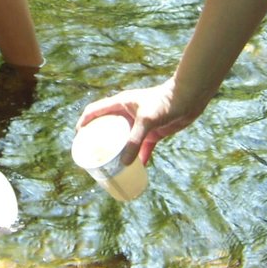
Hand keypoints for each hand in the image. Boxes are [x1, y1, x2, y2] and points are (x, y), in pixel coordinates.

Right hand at [78, 77, 202, 167]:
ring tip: (111, 166)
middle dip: (98, 142)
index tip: (77, 140)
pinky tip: (137, 170)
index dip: (83, 124)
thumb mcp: (147, 121)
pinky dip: (139, 158)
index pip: (94, 112)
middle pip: (106, 128)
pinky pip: (142, 148)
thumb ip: (134, 141)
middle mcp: (127, 113)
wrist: (190, 97)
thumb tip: (124, 163)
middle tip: (92, 158)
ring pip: (124, 140)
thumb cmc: (165, 102)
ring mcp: (139, 124)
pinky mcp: (153, 132)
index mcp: (119, 104)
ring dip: (118, 152)